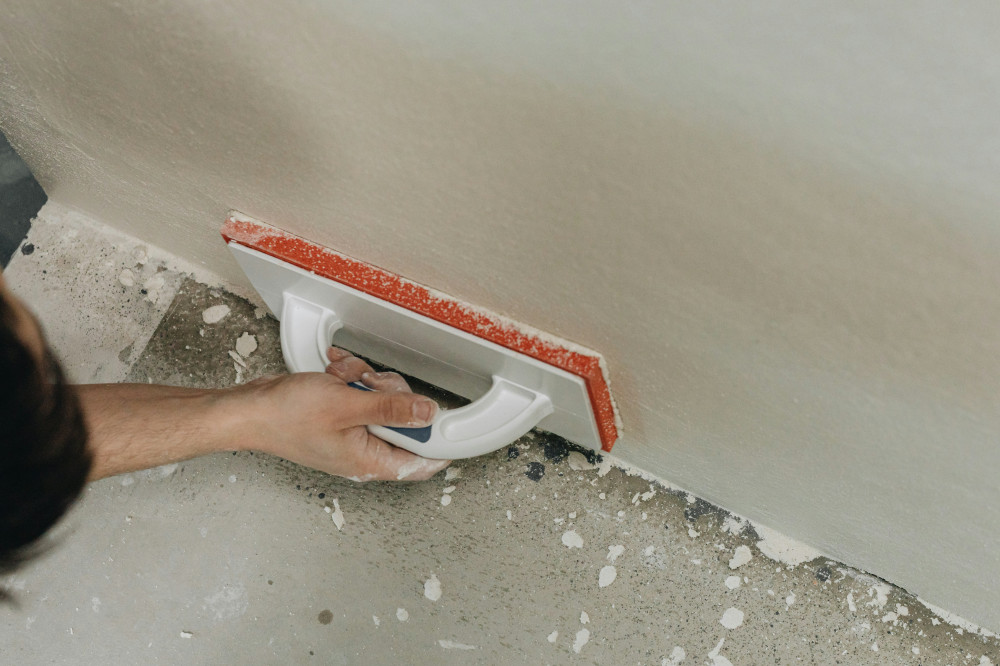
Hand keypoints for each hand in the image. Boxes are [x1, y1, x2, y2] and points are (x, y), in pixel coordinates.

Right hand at [229, 347, 449, 480]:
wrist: (250, 409)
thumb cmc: (287, 416)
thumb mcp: (346, 406)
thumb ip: (391, 410)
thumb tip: (428, 414)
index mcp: (371, 461)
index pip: (424, 462)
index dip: (442, 441)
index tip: (455, 420)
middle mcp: (365, 450)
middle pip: (407, 421)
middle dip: (390, 394)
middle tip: (370, 387)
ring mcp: (354, 431)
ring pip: (385, 399)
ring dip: (365, 381)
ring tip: (342, 382)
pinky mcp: (344, 414)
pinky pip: (363, 391)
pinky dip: (350, 378)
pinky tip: (333, 375)